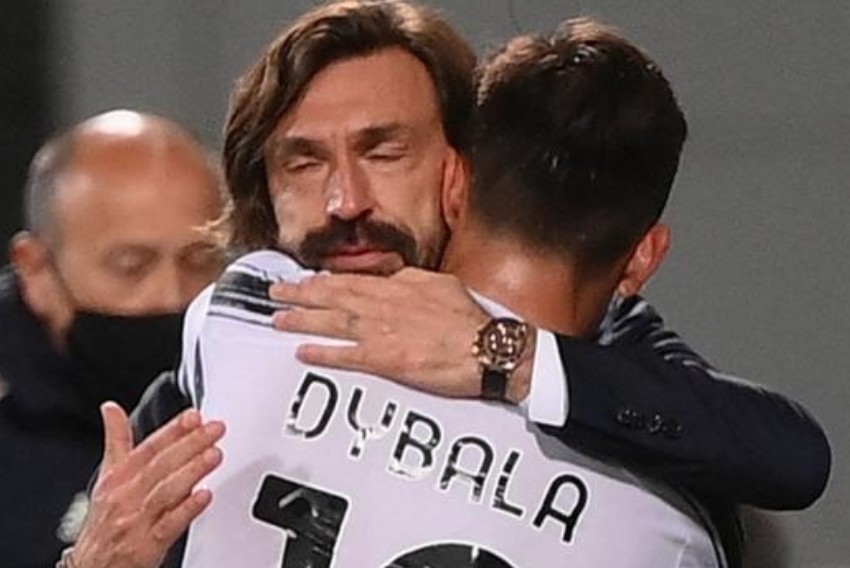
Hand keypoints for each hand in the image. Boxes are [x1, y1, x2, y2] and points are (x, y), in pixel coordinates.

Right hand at [71, 402, 224, 567]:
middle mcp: (126, 496)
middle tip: (215, 429)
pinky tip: (205, 495)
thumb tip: (111, 408)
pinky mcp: (147, 546)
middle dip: (189, 444)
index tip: (194, 416)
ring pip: (165, 492)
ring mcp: (137, 521)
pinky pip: (169, 525)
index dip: (171, 430)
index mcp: (118, 477)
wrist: (92, 566)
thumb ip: (116, 440)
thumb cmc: (105, 519)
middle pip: (160, 466)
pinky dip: (187, 509)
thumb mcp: (107, 477)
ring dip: (191, 471)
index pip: (147, 448)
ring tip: (214, 455)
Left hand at [269, 267, 533, 401]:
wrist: (487, 348)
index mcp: (399, 286)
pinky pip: (348, 355)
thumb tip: (392, 274)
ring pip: (334, 322)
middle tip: (275, 294)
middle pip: (335, 296)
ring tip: (279, 320)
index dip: (324, 281)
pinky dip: (323, 353)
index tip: (304, 281)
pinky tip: (302, 352)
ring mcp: (384, 332)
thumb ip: (411, 278)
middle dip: (302, 294)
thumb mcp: (442, 284)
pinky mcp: (388, 359)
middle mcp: (386, 305)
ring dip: (303, 320)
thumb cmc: (469, 319)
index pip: (352, 280)